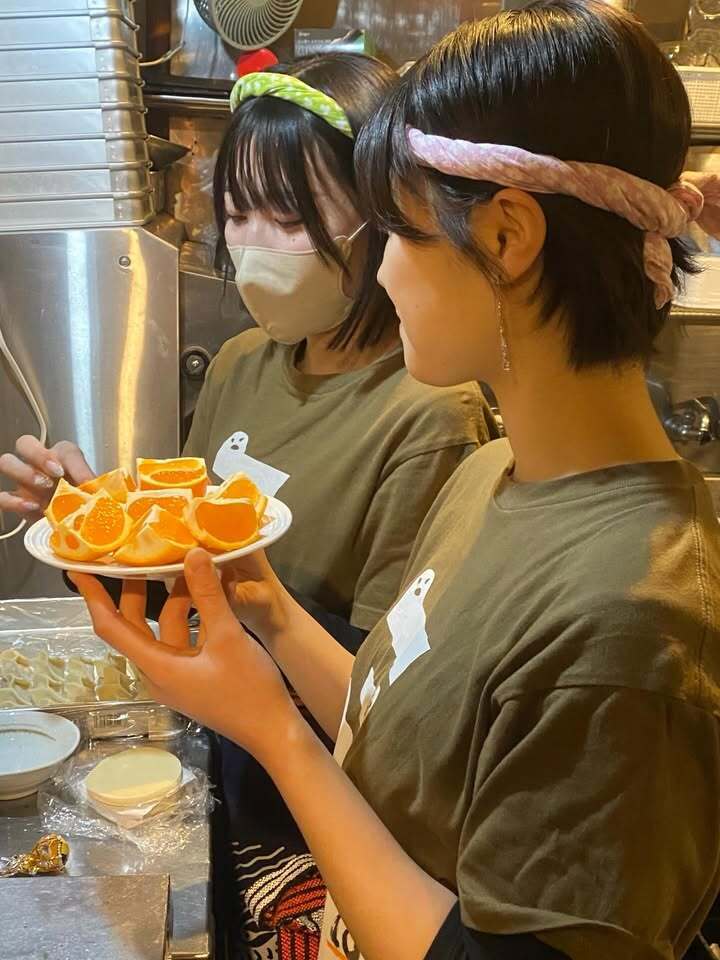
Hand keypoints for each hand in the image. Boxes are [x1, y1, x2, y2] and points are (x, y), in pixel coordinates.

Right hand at [0, 436, 93, 516]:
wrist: (76, 520)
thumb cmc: (83, 499)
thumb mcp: (91, 489)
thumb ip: (90, 483)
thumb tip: (90, 485)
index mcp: (62, 455)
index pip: (60, 447)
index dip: (60, 456)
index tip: (61, 471)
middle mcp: (39, 462)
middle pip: (25, 443)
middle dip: (36, 457)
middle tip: (51, 477)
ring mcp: (24, 480)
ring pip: (7, 462)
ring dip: (23, 474)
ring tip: (42, 490)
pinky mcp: (16, 500)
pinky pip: (2, 496)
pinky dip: (13, 501)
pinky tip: (32, 507)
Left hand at [70, 549, 299, 760]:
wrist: (273, 731)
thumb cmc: (248, 689)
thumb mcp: (228, 637)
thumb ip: (208, 596)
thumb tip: (192, 553)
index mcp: (156, 666)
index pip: (111, 627)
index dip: (93, 597)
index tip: (79, 569)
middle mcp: (157, 672)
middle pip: (134, 625)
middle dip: (135, 590)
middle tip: (137, 555)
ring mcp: (176, 675)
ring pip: (162, 630)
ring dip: (172, 600)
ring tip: (186, 566)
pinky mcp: (193, 676)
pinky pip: (181, 639)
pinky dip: (190, 615)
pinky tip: (208, 593)